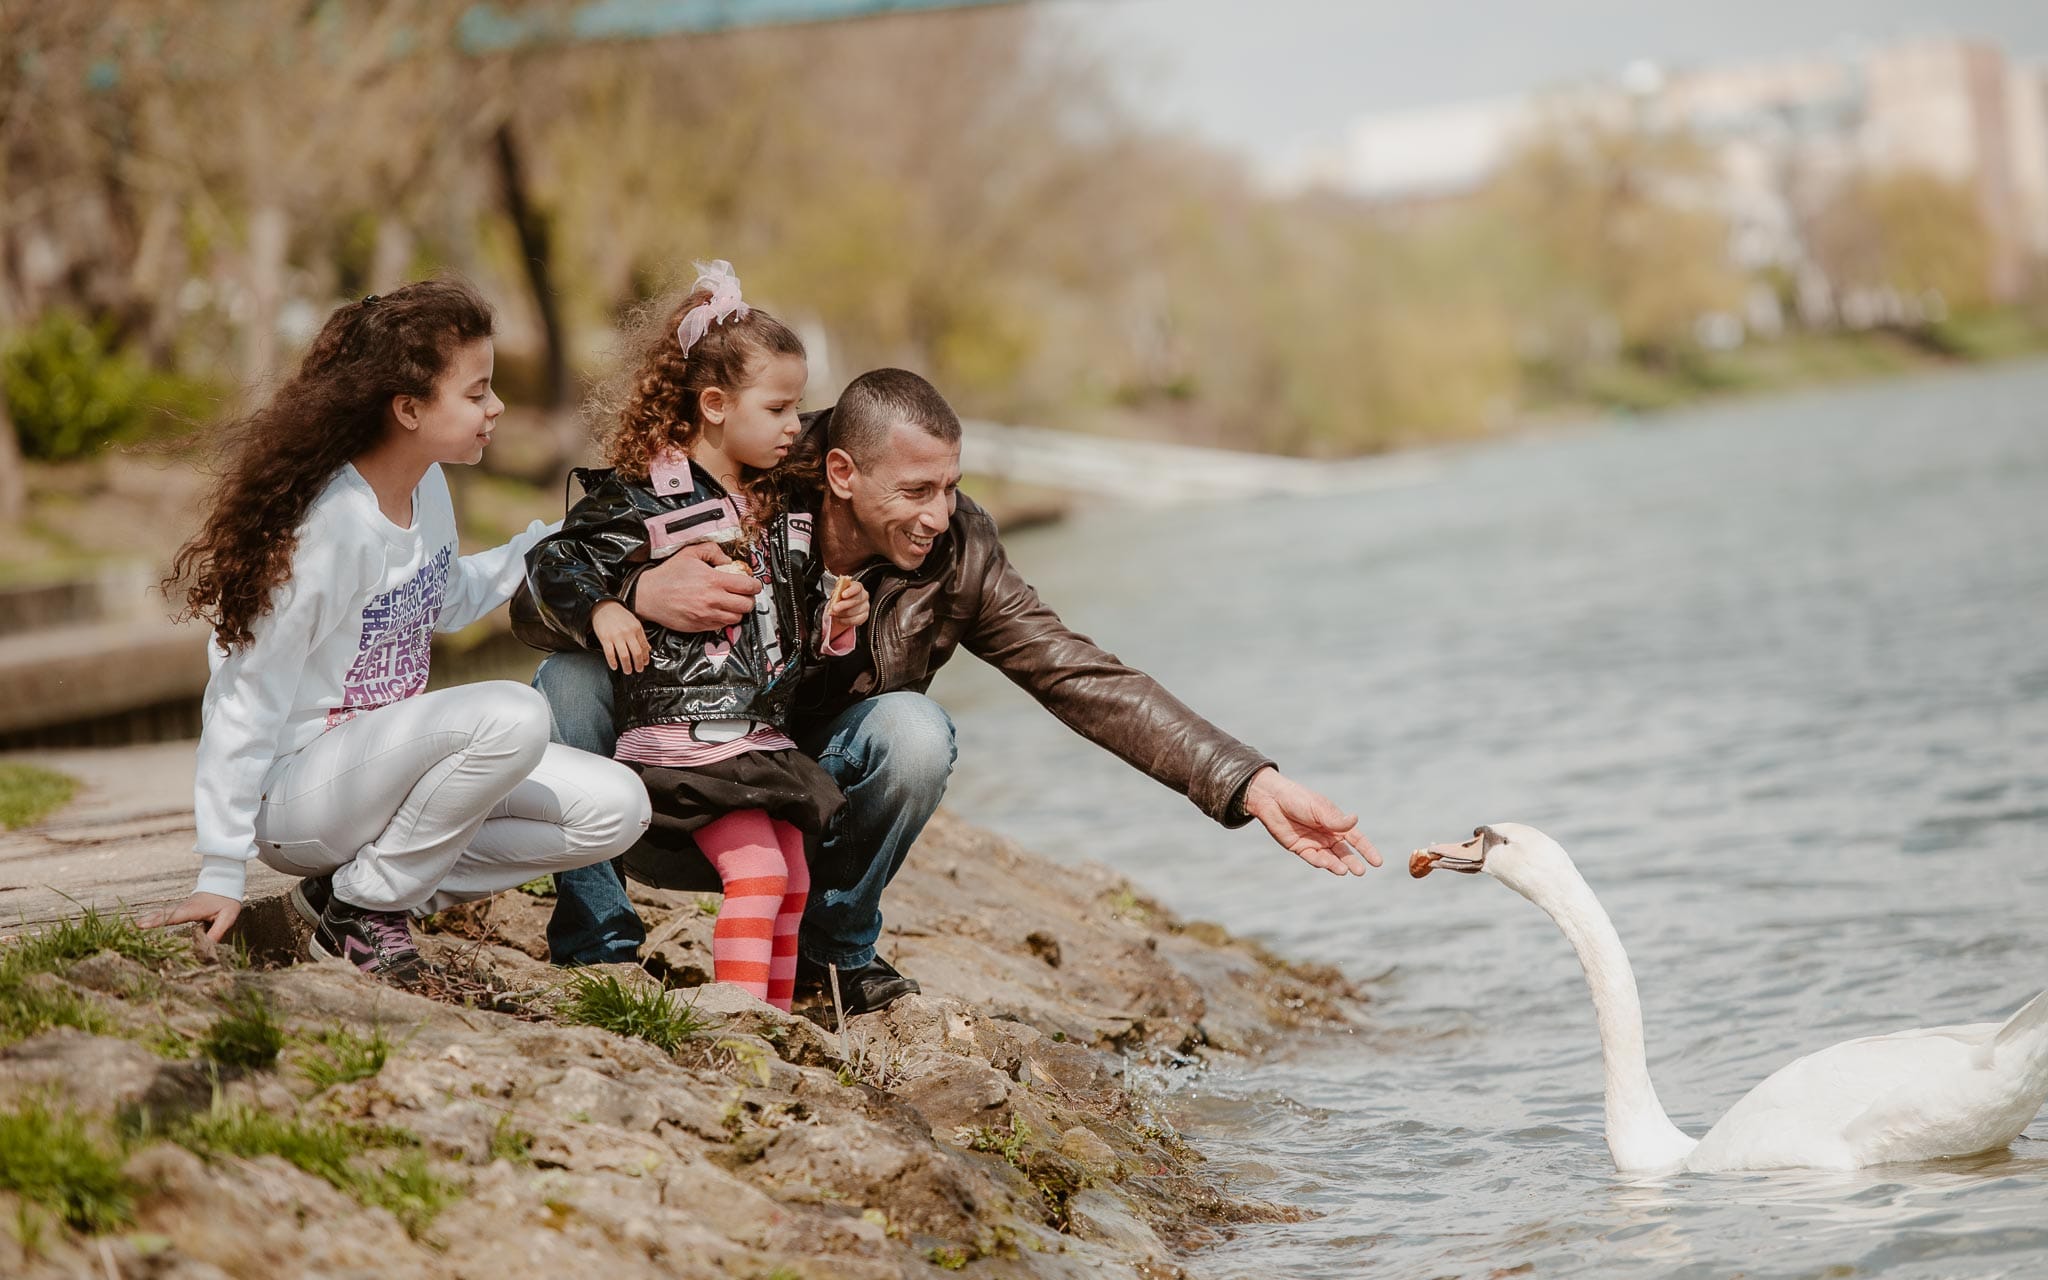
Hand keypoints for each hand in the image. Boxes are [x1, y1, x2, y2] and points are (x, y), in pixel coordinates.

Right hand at [139, 892, 242, 942]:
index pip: (174, 916)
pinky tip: (146, 922)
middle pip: (163, 914)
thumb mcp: (228, 916)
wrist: (225, 883)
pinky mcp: (181, 907)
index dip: (159, 921)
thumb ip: (218, 930)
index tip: (144, 925)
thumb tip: (207, 947)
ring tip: (134, 926)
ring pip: (162, 912)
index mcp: (193, 909)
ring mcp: (181, 906)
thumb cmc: (227, 900)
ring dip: (148, 918)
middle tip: (133, 928)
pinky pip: (165, 912)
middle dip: (148, 921)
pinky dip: (154, 916)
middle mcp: (184, 907)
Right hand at [592, 600, 651, 673]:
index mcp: (636, 628)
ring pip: (624, 655)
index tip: (645, 663)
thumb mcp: (634, 622)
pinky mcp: (605, 638)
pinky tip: (615, 666)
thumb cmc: (619, 614)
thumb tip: (648, 648)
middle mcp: (627, 633)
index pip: (644, 646)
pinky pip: (610, 653)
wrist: (604, 606)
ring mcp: (616, 636)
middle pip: (636, 653)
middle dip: (638, 664)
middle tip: (639, 669)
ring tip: (628, 671)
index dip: (645, 657)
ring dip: (627, 666)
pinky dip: (613, 662)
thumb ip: (641, 635)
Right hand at [635, 541, 759, 630]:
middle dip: (749, 599)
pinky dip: (724, 619)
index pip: (747, 587)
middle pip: (746, 605)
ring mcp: (707, 615)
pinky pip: (722, 626)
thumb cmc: (668, 574)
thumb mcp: (690, 553)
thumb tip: (728, 560)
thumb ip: (713, 551)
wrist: (648, 595)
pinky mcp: (700, 626)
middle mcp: (712, 600)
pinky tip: (718, 610)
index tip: (754, 585)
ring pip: (736, 618)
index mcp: (713, 581)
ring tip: (731, 603)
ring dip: (737, 611)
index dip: (755, 585)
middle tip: (744, 595)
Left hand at [825, 576, 868, 639]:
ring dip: (842, 614)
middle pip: (855, 601)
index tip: (842, 595)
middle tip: (834, 608)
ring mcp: (865, 607)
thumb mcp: (837, 592)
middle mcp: (864, 596)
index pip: (857, 588)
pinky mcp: (864, 616)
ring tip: (834, 613)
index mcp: (857, 587)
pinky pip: (855, 620)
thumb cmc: (841, 597)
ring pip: (854, 612)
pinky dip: (845, 620)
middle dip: (843, 605)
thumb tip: (835, 596)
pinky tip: (840, 618)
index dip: (850, 591)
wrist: (843, 607)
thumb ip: (836, 592)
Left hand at [1242, 767, 1381, 875]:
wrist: (1272, 799)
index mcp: (1336, 822)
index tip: (1378, 862)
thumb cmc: (1298, 799)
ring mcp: (1314, 842)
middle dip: (1352, 862)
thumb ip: (1335, 819)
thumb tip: (1355, 820)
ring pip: (1330, 858)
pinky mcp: (1300, 848)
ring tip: (1344, 870)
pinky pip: (1313, 858)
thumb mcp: (1318, 808)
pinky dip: (1320, 862)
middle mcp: (1327, 834)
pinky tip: (1325, 863)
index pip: (1356, 838)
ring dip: (1337, 865)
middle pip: (1344, 852)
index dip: (1367, 850)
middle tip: (1360, 871)